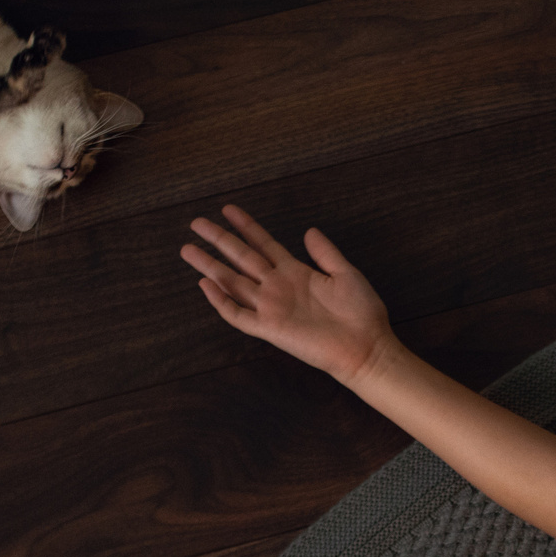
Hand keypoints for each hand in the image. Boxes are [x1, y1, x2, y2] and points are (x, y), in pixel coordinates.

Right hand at [182, 205, 392, 384]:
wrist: (367, 346)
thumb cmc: (361, 313)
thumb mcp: (345, 273)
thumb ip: (325, 252)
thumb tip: (309, 230)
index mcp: (295, 272)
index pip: (263, 243)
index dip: (246, 226)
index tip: (228, 209)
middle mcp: (278, 287)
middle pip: (241, 258)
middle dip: (219, 240)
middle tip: (196, 223)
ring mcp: (272, 307)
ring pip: (233, 282)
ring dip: (210, 266)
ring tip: (188, 249)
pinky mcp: (270, 329)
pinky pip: (239, 315)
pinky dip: (221, 302)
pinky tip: (206, 285)